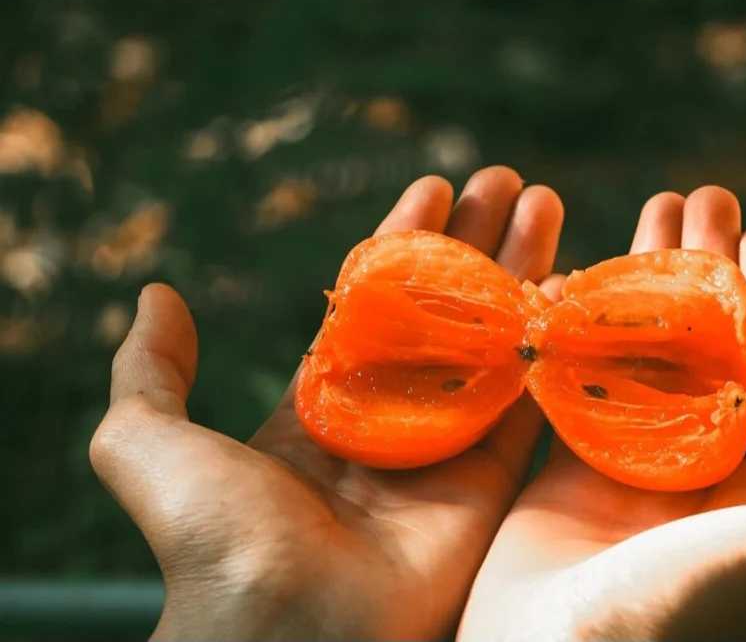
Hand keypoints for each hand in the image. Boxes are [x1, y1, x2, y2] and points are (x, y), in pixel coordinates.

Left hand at [90, 166, 564, 640]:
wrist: (282, 630)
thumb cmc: (211, 538)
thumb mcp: (145, 441)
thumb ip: (151, 368)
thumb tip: (157, 294)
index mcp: (322, 405)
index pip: (375, 303)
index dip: (404, 241)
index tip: (434, 185)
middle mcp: (391, 420)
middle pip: (446, 310)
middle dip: (477, 242)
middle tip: (508, 180)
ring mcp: (446, 449)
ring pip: (495, 343)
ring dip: (523, 272)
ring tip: (547, 203)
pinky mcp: (491, 483)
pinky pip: (529, 404)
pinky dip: (549, 348)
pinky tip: (569, 284)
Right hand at [458, 187, 745, 641]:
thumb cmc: (688, 608)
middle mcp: (701, 467)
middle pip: (710, 343)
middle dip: (705, 267)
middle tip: (694, 198)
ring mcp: (630, 462)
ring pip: (643, 350)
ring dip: (642, 282)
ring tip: (637, 218)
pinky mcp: (565, 464)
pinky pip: (578, 379)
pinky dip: (577, 327)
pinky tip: (569, 277)